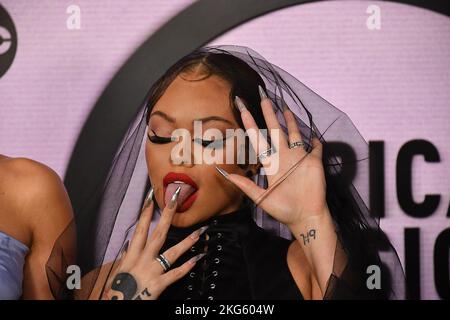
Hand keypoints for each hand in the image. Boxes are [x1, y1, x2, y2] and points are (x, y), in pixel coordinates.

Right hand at [102, 187, 207, 299]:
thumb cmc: (116, 292)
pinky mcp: (157, 285)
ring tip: (200, 232)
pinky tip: (197, 259)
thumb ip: (124, 259)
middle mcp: (142, 260)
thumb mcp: (118, 273)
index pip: (140, 229)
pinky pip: (175, 275)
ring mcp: (151, 272)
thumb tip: (127, 246)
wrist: (116, 307)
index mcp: (131, 256)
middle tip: (175, 198)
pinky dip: (186, 267)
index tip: (151, 196)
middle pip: (157, 234)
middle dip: (167, 215)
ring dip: (187, 242)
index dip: (145, 212)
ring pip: (171, 253)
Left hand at [216, 87, 327, 230]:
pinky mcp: (314, 162)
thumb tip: (224, 173)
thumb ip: (244, 185)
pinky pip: (316, 148)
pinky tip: (313, 134)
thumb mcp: (261, 198)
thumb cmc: (283, 209)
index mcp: (270, 163)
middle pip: (275, 130)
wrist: (304, 218)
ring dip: (290, 121)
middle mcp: (283, 157)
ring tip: (284, 107)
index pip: (258, 138)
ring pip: (294, 134)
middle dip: (269, 113)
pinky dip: (315, 141)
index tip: (242, 109)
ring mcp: (299, 158)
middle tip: (263, 95)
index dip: (250, 123)